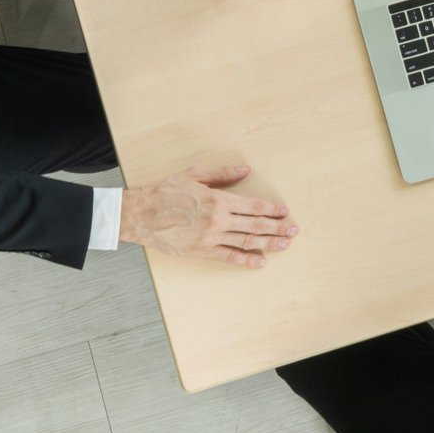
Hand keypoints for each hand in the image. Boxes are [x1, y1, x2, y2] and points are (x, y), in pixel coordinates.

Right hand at [118, 165, 296, 267]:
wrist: (140, 215)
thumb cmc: (166, 192)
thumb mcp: (194, 174)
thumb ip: (222, 173)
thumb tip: (245, 170)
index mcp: (218, 200)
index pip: (253, 206)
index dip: (272, 210)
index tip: (285, 212)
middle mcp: (217, 220)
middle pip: (255, 225)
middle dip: (277, 228)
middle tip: (293, 230)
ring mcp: (210, 238)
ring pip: (245, 242)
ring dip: (268, 243)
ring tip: (284, 245)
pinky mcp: (201, 251)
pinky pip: (228, 257)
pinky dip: (245, 260)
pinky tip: (259, 262)